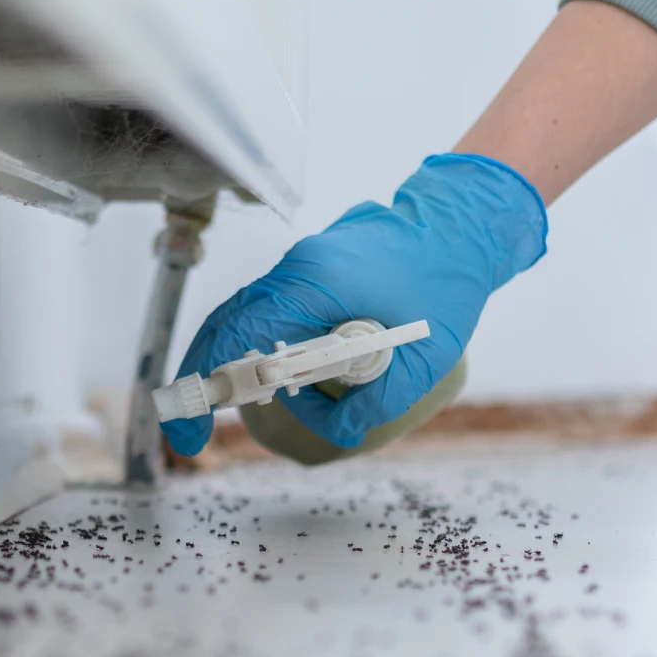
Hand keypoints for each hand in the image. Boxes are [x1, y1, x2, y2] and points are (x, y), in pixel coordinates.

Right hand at [159, 153, 547, 455]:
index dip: (209, 388)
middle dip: (206, 380)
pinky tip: (279, 378)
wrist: (462, 223)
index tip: (194, 432)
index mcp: (314, 283)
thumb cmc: (446, 280)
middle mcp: (296, 269)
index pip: (238, 336)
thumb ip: (377, 403)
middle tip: (198, 430)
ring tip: (255, 407)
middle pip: (227, 326)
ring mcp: (300, 266)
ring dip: (239, 366)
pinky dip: (261, 347)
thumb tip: (338, 432)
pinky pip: (269, 311)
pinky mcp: (310, 271)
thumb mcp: (424, 359)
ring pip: (245, 319)